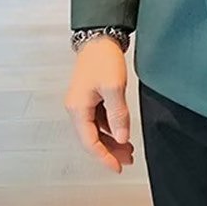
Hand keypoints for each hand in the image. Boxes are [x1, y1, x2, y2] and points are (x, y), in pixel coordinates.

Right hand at [64, 36, 134, 172]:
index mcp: (78, 109)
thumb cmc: (103, 59)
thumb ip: (118, 115)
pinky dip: (111, 128)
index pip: (90, 142)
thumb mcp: (114, 88)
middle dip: (110, 151)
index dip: (104, 157)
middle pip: (92, 139)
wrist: (100, 37)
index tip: (118, 168)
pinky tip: (123, 131)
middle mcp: (76, 108)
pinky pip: (99, 120)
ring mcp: (83, 103)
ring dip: (112, 140)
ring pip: (97, 130)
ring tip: (129, 149)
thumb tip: (122, 138)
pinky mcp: (90, 97)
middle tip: (129, 160)